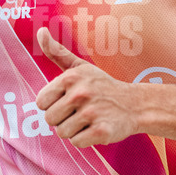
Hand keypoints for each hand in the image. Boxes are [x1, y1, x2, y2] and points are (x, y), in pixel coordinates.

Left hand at [35, 28, 138, 147]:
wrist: (134, 104)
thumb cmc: (101, 86)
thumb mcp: (80, 66)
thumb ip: (57, 52)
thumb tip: (40, 31)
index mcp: (70, 77)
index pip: (41, 102)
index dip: (53, 104)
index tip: (68, 100)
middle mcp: (80, 94)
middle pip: (50, 120)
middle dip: (62, 119)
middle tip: (80, 111)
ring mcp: (91, 113)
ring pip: (62, 133)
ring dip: (74, 130)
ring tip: (89, 119)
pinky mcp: (102, 131)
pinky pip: (77, 143)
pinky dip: (85, 139)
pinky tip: (96, 128)